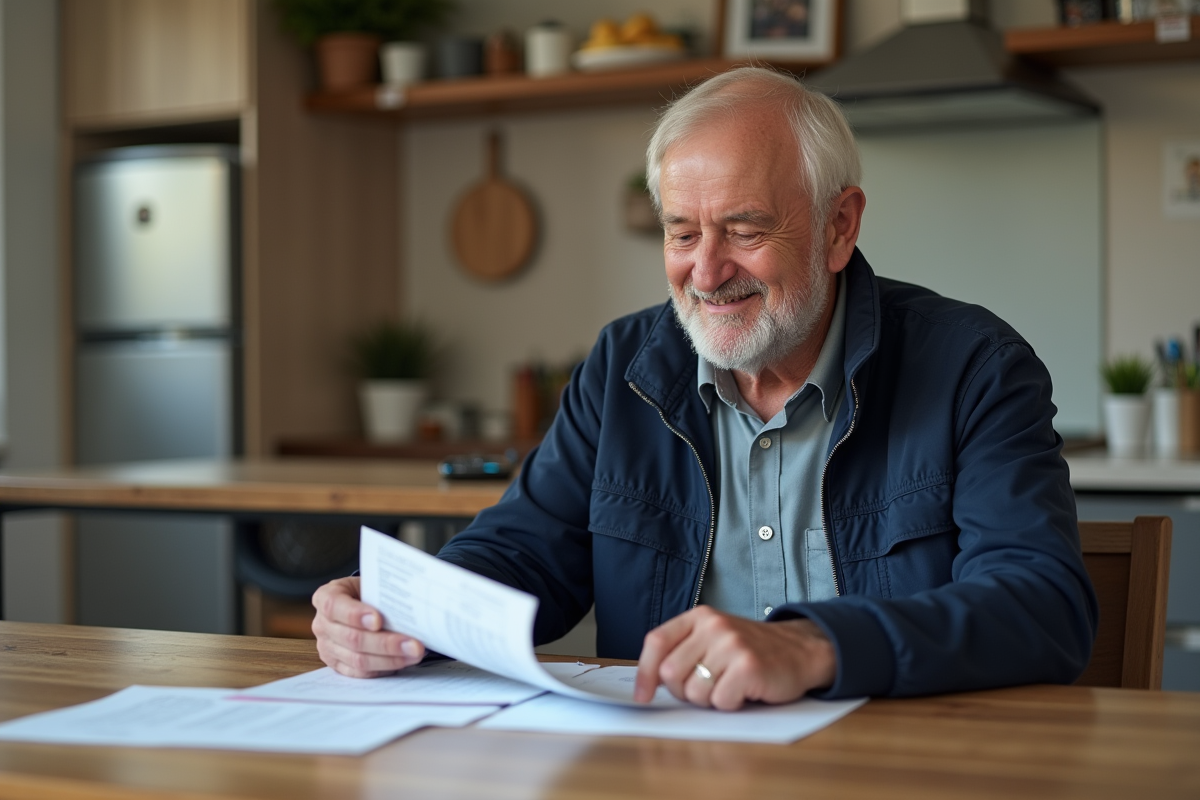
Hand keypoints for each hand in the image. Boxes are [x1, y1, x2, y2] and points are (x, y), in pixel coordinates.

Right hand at [311, 576, 425, 677]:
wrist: (359, 603)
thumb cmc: (367, 591)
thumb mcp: (371, 584)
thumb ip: (382, 593)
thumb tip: (411, 603)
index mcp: (325, 597)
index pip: (334, 606)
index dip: (355, 614)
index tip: (378, 620)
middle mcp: (322, 624)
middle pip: (352, 638)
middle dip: (385, 643)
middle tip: (413, 644)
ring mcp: (327, 647)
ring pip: (358, 660)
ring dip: (390, 659)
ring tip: (414, 654)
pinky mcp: (337, 665)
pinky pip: (361, 673)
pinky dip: (384, 668)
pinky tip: (403, 661)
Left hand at [633, 606, 836, 709]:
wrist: (800, 650)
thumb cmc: (751, 651)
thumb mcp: (714, 639)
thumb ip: (684, 652)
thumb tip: (649, 685)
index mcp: (699, 617)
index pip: (657, 642)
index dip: (645, 672)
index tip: (643, 696)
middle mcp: (713, 626)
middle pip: (671, 674)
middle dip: (684, 692)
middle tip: (708, 687)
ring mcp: (731, 644)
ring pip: (695, 692)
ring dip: (710, 700)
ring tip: (730, 686)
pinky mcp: (748, 666)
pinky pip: (720, 701)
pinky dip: (731, 705)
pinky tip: (745, 691)